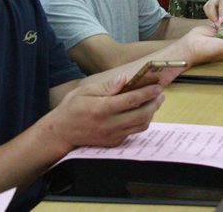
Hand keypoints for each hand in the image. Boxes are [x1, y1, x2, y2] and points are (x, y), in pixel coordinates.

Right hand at [47, 76, 163, 150]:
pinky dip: (141, 122)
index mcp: (102, 109)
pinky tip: (142, 112)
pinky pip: (133, 132)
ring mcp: (112, 136)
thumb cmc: (72, 108)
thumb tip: (124, 79)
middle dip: (154, 103)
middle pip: (141, 114)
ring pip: (140, 125)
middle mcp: (110, 124)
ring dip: (151, 113)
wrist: (61, 133)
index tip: (157, 86)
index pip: (131, 100)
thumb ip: (107, 87)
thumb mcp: (85, 91)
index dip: (147, 93)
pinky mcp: (113, 143)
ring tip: (154, 102)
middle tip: (160, 94)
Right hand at [203, 0, 222, 26]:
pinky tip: (218, 21)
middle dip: (212, 16)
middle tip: (219, 26)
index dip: (221, 11)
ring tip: (218, 24)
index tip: (221, 22)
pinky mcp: (215, 0)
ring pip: (207, 6)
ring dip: (210, 16)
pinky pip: (209, 8)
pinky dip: (211, 15)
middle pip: (211, 4)